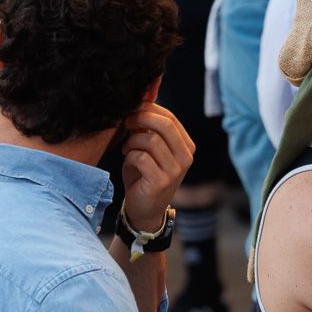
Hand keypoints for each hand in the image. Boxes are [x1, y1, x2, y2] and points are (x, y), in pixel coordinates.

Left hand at [119, 103, 193, 234]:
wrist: (144, 209)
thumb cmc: (144, 175)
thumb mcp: (150, 150)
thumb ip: (148, 130)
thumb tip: (138, 103)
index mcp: (186, 145)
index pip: (170, 117)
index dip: (148, 109)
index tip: (130, 110)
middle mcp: (186, 157)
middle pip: (164, 124)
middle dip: (140, 119)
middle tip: (124, 123)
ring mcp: (176, 170)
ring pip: (150, 140)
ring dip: (131, 141)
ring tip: (126, 148)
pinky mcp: (162, 181)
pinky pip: (141, 157)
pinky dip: (129, 156)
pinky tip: (128, 160)